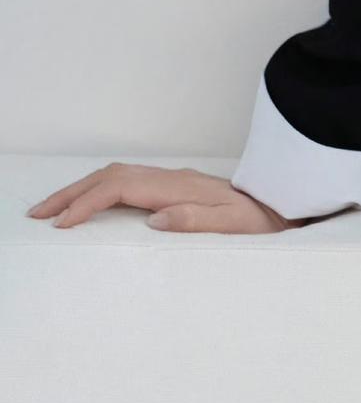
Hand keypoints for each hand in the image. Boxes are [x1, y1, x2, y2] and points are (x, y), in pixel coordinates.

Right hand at [26, 164, 311, 232]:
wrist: (281, 207)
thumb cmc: (258, 223)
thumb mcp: (233, 228)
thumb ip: (195, 221)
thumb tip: (155, 220)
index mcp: (178, 188)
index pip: (120, 188)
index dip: (87, 204)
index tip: (62, 224)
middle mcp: (171, 178)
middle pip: (110, 176)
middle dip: (71, 193)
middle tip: (38, 214)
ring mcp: (171, 179)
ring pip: (115, 174)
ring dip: (82, 189)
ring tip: (53, 209)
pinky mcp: (172, 186)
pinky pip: (126, 180)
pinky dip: (99, 188)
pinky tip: (88, 201)